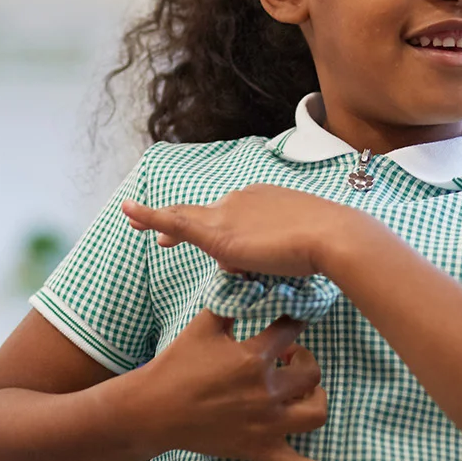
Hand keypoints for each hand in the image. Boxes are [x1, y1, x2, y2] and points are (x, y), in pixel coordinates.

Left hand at [123, 184, 356, 276]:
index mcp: (262, 198)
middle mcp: (241, 199)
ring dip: (161, 222)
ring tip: (134, 221)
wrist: (332, 237)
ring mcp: (228, 213)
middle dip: (177, 219)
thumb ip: (279, 249)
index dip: (213, 220)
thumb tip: (263, 262)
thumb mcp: (301, 244)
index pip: (231, 211)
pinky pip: (175, 221)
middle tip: (154, 229)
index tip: (204, 230)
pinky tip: (129, 211)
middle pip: (203, 211)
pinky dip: (149, 216)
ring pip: (187, 218)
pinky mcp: (218, 233)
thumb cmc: (328, 245)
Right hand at [144, 310, 345, 460]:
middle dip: (304, 359)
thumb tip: (244, 268)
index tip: (294, 319)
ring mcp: (266, 424)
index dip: (296, 320)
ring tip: (301, 390)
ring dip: (316, 397)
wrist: (153, 411)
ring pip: (316, 411)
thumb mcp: (203, 326)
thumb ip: (229, 299)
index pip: (292, 330)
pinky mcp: (259, 449)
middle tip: (287, 357)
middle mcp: (265, 392)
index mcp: (252, 358)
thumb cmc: (177, 365)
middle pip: (311, 372)